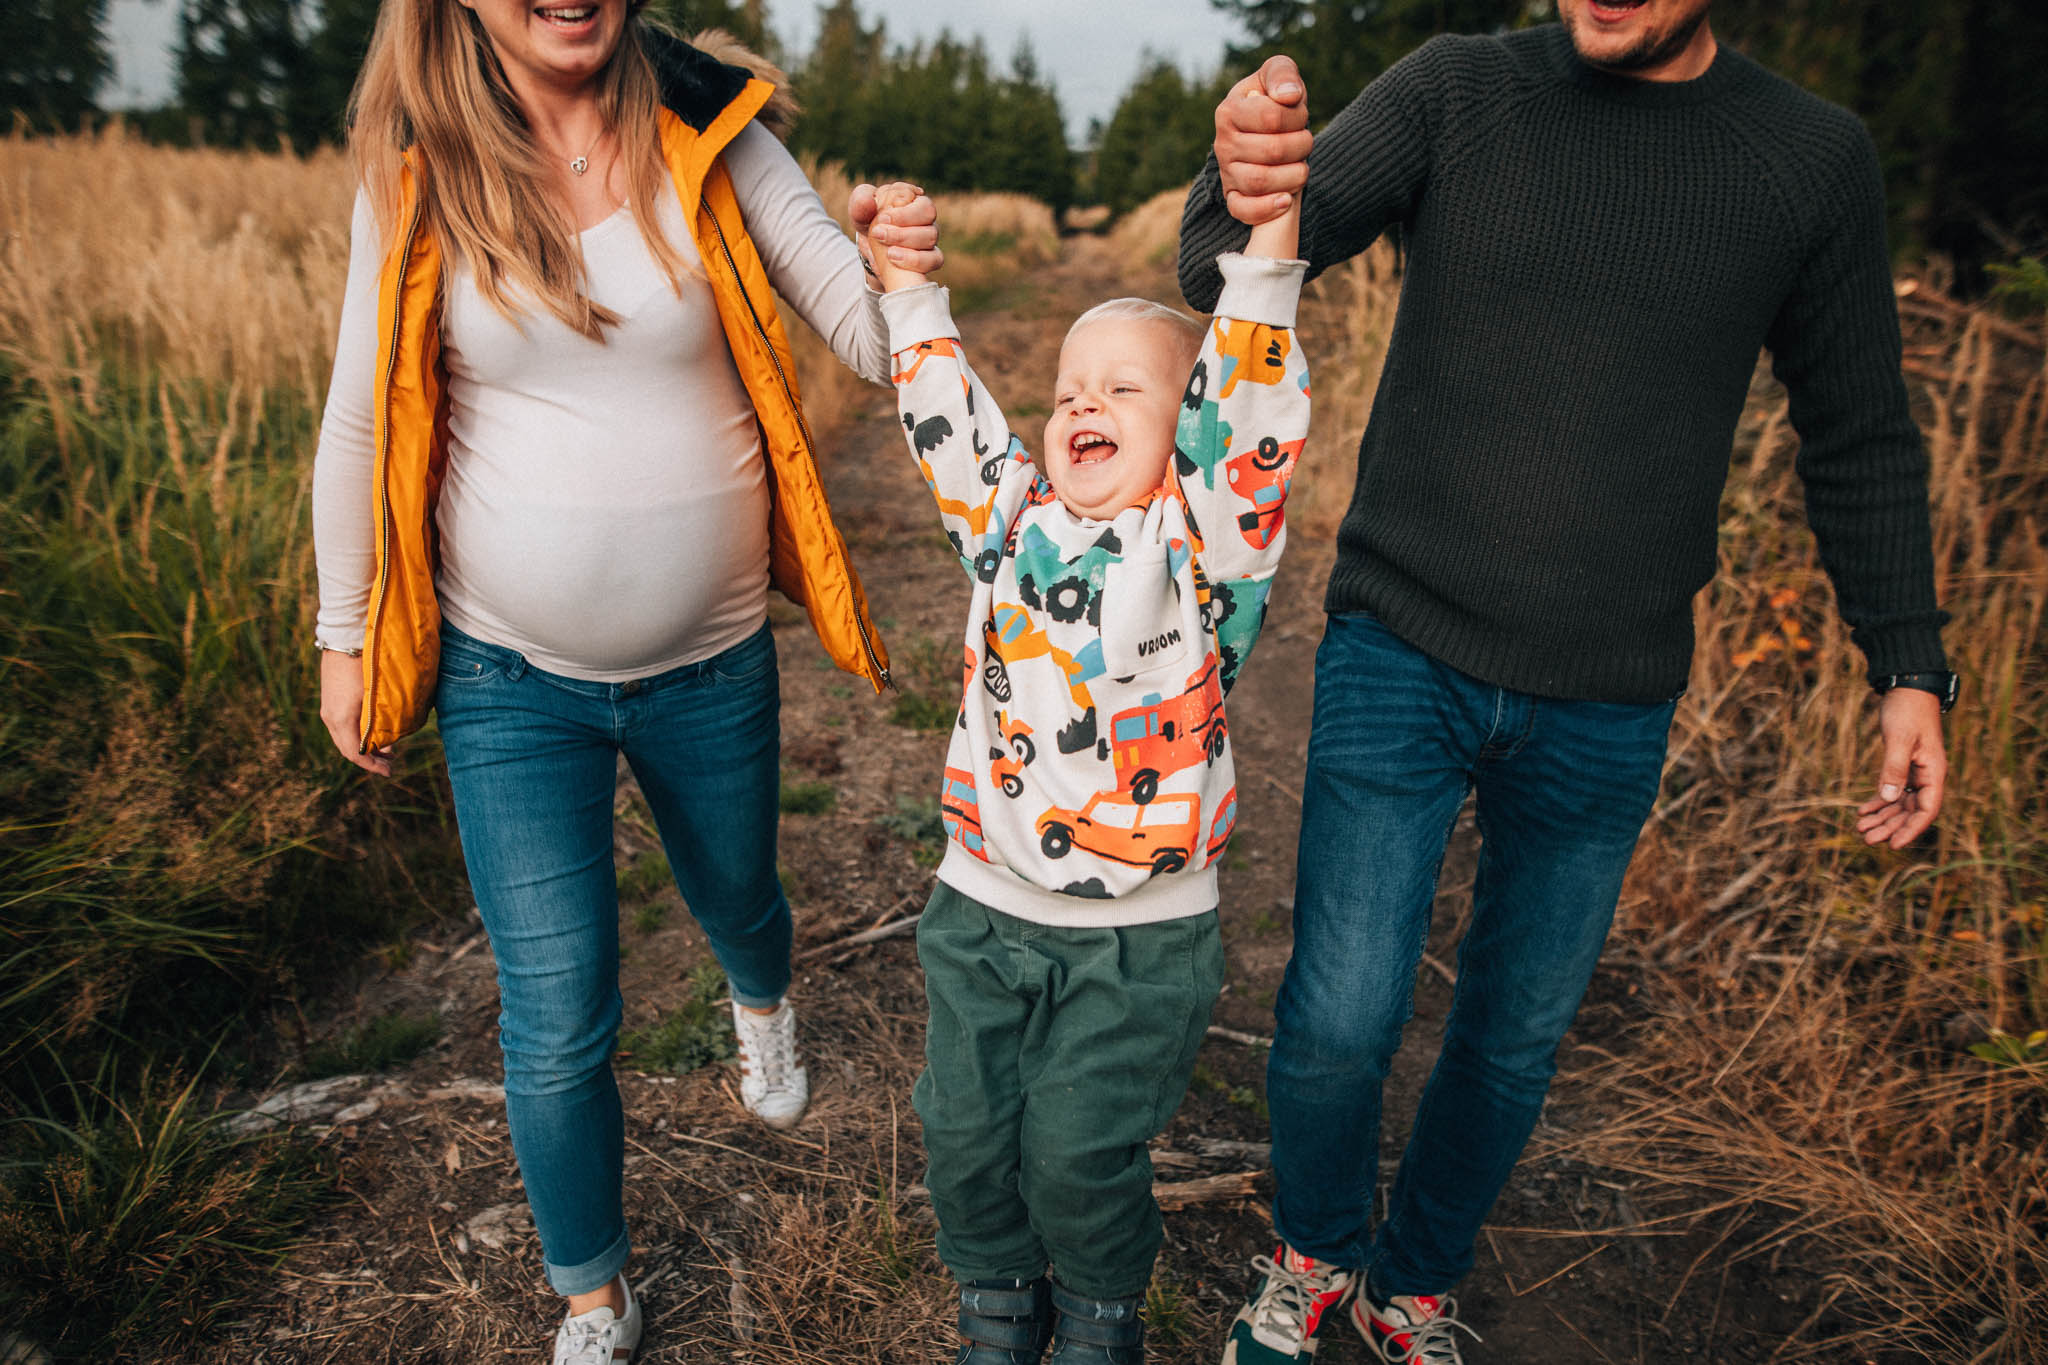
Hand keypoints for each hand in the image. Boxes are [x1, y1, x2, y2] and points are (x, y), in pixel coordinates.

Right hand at [320, 648, 393, 776]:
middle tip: (391, 764)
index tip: (389, 772)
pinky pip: (344, 726)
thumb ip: (381, 720)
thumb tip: (390, 743)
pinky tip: (374, 731)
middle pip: (348, 749)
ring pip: (345, 738)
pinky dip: (358, 734)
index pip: (355, 753)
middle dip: (370, 759)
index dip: (372, 766)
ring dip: (365, 746)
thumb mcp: (375, 696)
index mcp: (340, 719)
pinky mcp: (331, 700)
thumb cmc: (365, 664)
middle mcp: (330, 717)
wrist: (346, 637)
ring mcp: (329, 708)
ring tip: (387, 751)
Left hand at [849, 181, 942, 287]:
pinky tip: (894, 259)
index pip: (921, 203)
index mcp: (912, 200)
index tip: (882, 219)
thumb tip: (868, 202)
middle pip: (929, 216)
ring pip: (930, 238)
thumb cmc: (869, 223)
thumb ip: (860, 203)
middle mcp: (925, 217)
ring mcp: (929, 238)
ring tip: (887, 251)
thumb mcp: (859, 212)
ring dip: (906, 244)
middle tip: (879, 233)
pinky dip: (915, 260)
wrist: (871, 249)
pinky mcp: (930, 258)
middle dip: (904, 227)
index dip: (903, 212)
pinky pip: (935, 259)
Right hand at [1215, 55, 1311, 225]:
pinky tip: (1286, 200)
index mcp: (1229, 111)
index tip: (1298, 113)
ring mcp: (1226, 172)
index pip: (1271, 116)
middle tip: (1304, 140)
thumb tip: (1288, 96)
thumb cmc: (1272, 98)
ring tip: (1300, 165)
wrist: (1263, 129)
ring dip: (1294, 174)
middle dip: (1301, 145)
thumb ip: (1282, 74)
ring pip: (1261, 182)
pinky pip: (1243, 210)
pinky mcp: (1232, 196)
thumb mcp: (1277, 73)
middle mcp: (1223, 143)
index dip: (1296, 116)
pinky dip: (1266, 208)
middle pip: (1272, 151)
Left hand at [1854, 687, 1945, 848]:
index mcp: (1934, 772)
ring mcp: (1916, 771)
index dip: (1910, 829)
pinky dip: (1879, 802)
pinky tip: (1862, 812)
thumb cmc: (1907, 711)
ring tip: (1861, 830)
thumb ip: (1894, 768)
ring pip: (1900, 803)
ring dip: (1883, 817)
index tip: (1893, 845)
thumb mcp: (1900, 739)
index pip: (1926, 810)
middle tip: (1867, 840)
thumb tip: (1890, 798)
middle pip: (1911, 811)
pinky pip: (1893, 790)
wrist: (1907, 688)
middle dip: (1890, 827)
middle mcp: (1928, 775)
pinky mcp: (1904, 765)